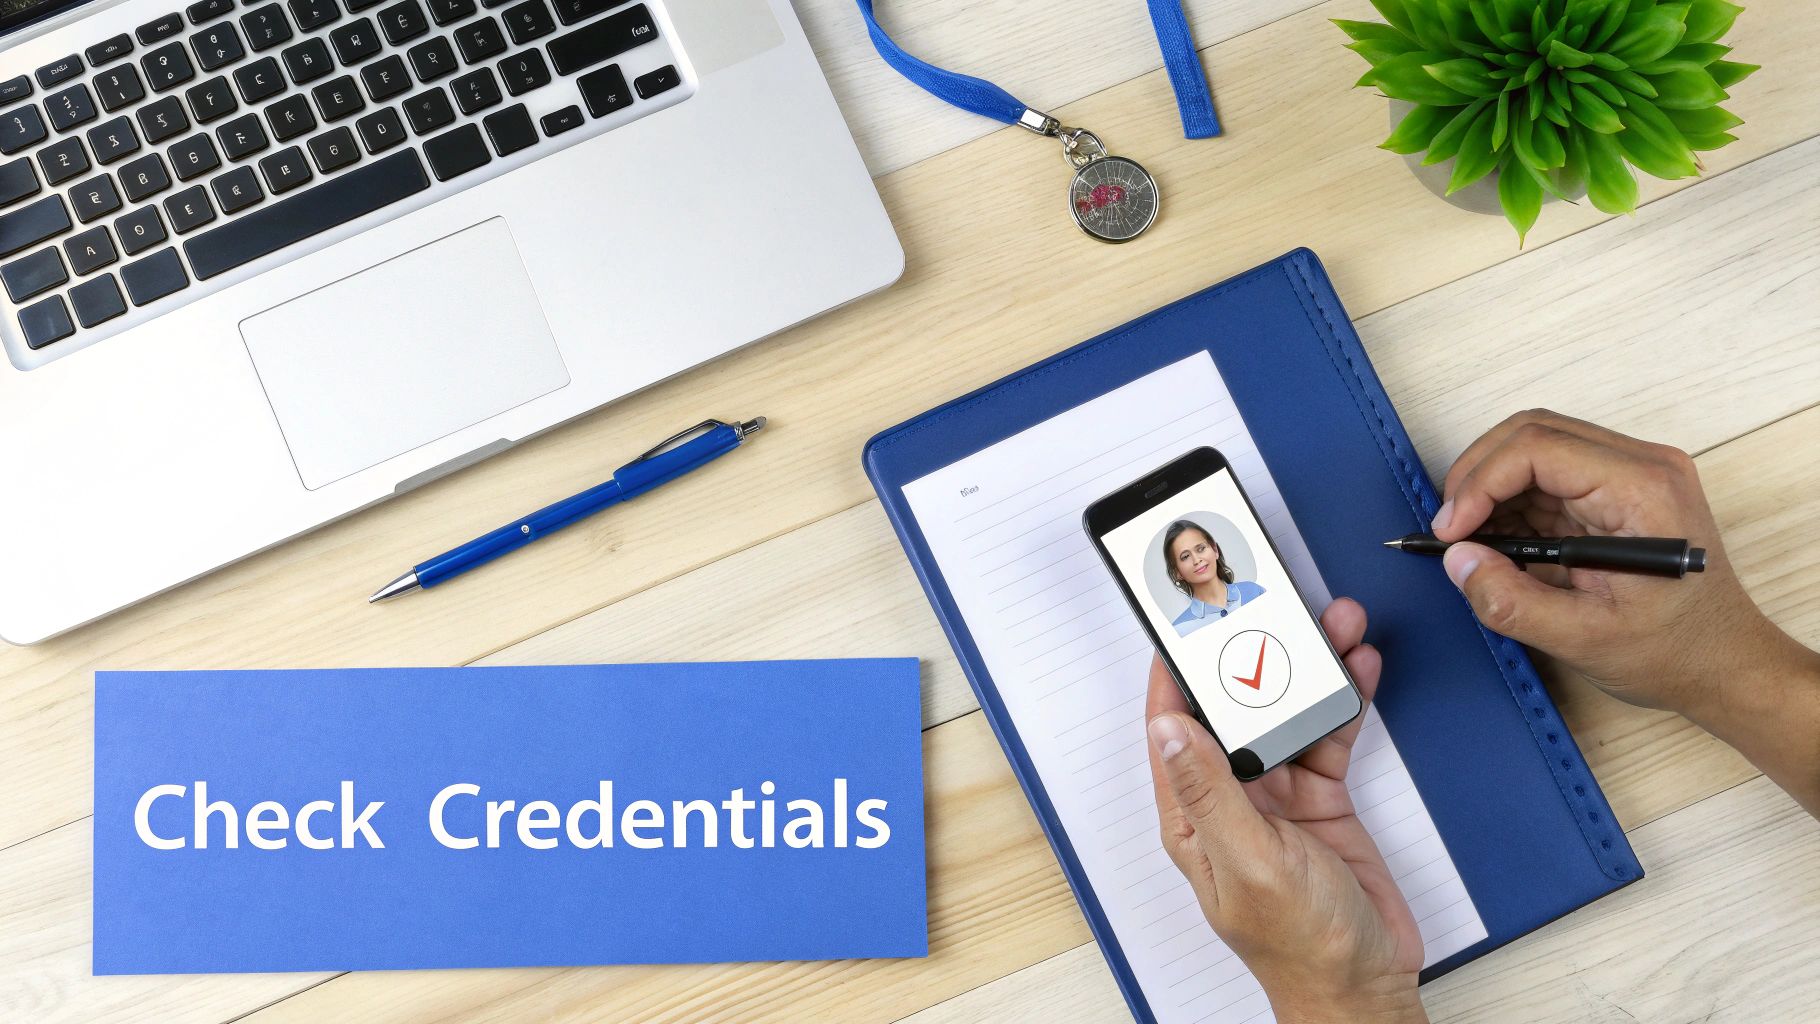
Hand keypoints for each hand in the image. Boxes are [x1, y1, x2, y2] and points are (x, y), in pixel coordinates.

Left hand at [1147, 599, 1426, 1023]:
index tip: (1185, 620)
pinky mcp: (1319, 798)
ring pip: (1284, 714)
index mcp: (1191, 814)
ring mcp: (1275, 796)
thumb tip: (1169, 728)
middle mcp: (1228, 797)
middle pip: (1234, 708)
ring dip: (1308, 671)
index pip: (1172, 726)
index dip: (1176, 670)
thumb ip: (1210, 791)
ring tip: (1334, 628)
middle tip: (1277, 609)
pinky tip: (1358, 670)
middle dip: (1257, 655)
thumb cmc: (1300, 944)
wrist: (1366, 984)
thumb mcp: (1250, 861)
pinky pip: (1326, 735)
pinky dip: (1344, 702)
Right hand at [1434, 410, 1819, 816]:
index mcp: (1643, 490)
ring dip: (1488, 488)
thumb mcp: (1586, 640)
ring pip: (1534, 447)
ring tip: (1466, 540)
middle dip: (1476, 475)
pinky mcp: (1614, 492)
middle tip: (1448, 530)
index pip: (1538, 447)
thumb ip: (1513, 601)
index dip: (1480, 482)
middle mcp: (1641, 466)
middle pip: (1532, 432)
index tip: (1449, 531)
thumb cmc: (1675, 653)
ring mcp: (1628, 475)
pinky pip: (1546, 476)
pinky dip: (1507, 502)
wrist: (1725, 666)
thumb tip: (1458, 560)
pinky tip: (1493, 542)